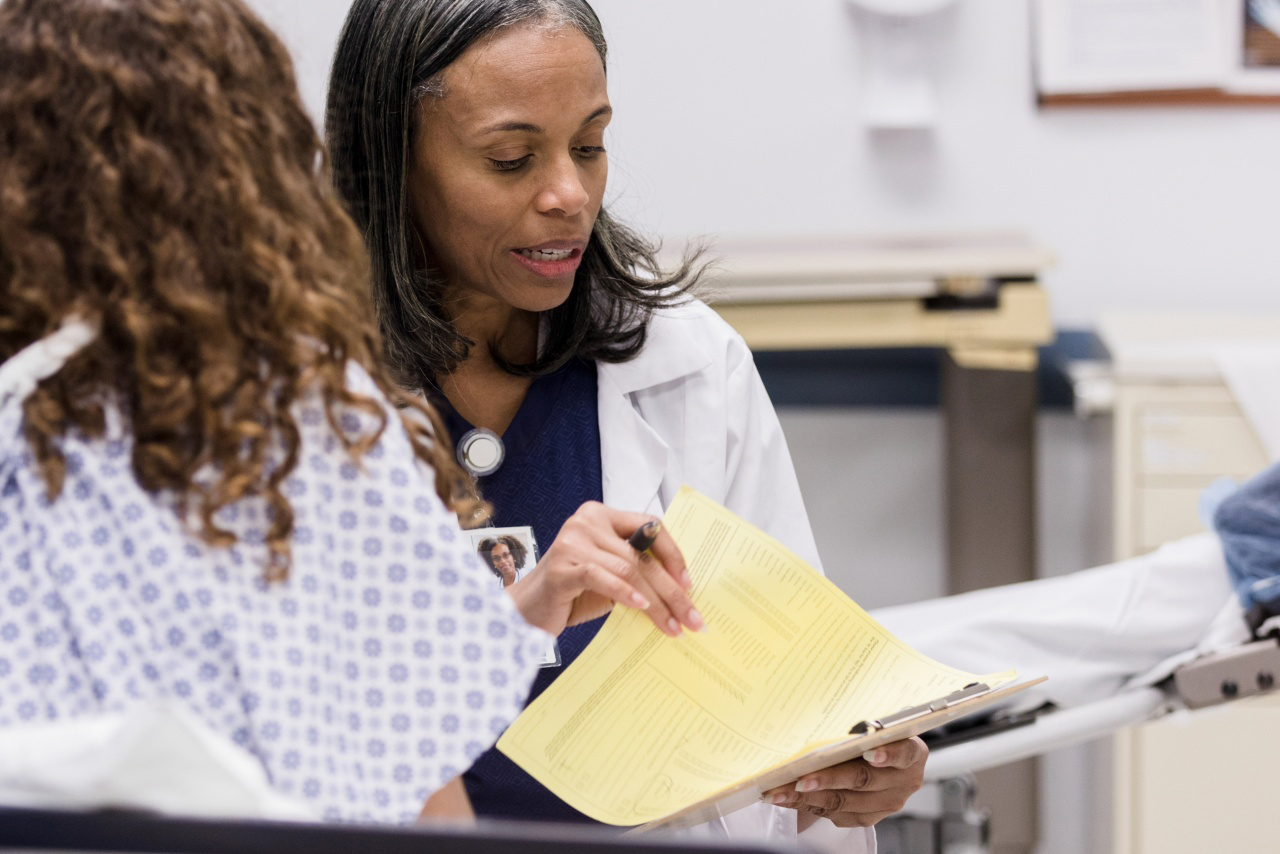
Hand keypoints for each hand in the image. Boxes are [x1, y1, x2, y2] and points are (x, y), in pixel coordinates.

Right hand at [506, 502, 705, 637]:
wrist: (526, 612)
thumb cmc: (572, 594)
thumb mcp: (610, 576)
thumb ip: (636, 571)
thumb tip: (681, 590)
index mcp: (601, 516)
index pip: (649, 526)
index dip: (673, 555)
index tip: (689, 584)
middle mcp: (586, 522)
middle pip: (642, 555)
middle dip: (672, 590)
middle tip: (692, 617)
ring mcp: (572, 542)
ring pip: (628, 569)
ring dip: (657, 602)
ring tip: (674, 625)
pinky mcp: (561, 567)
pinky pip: (602, 578)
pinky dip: (626, 594)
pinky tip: (643, 609)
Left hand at [762, 736, 927, 828]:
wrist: (884, 759)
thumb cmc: (874, 735)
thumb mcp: (876, 726)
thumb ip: (862, 728)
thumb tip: (819, 719)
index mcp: (913, 753)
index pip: (905, 753)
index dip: (888, 754)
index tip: (868, 753)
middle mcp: (904, 782)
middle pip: (864, 780)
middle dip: (829, 779)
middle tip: (801, 778)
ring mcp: (886, 804)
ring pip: (844, 802)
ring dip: (808, 797)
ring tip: (781, 791)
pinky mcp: (867, 818)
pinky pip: (835, 814)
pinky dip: (808, 805)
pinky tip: (787, 798)